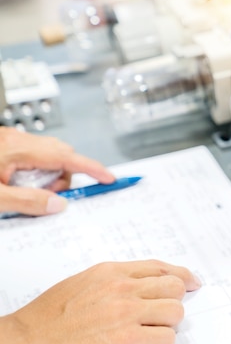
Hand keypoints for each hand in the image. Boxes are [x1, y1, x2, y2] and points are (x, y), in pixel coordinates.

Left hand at [0, 127, 114, 215]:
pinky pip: (34, 156)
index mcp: (16, 149)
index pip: (65, 157)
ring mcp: (10, 140)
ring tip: (28, 190)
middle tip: (49, 196)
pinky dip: (37, 171)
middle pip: (61, 154)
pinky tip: (20, 183)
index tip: (108, 178)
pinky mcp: (5, 145)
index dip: (91, 168)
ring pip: (49, 155)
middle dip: (63, 176)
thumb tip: (58, 204)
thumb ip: (27, 201)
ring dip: (49, 175)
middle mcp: (16, 139)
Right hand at [0, 260, 201, 343]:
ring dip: (167, 325)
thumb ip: (114, 282)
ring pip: (176, 312)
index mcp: (112, 272)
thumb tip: (140, 285)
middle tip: (163, 315)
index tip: (193, 282)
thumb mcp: (82, 284)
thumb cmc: (46, 320)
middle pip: (175, 287)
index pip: (161, 267)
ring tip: (148, 334)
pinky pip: (166, 340)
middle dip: (173, 301)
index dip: (182, 276)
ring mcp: (127, 314)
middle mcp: (124, 288)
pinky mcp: (127, 341)